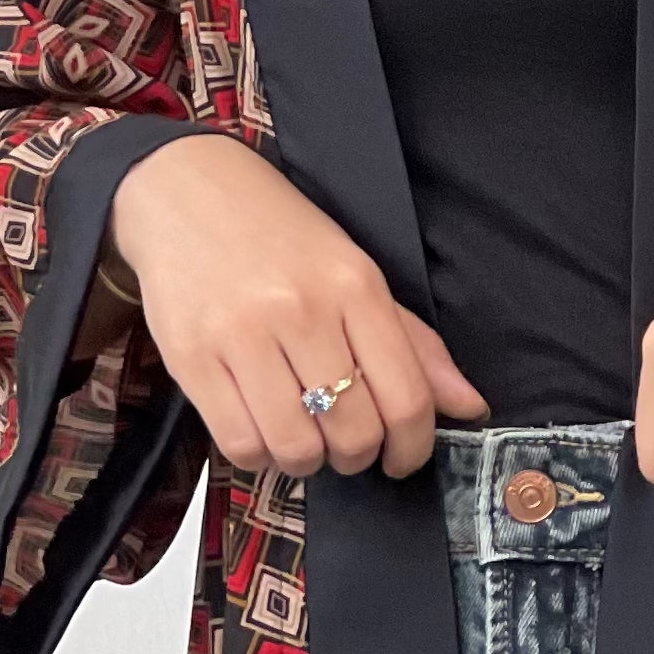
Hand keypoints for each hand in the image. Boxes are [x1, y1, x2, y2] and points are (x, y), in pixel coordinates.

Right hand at [107, 136, 484, 479]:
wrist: (184, 191)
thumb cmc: (278, 235)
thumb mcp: (355, 271)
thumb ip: (411, 343)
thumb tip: (469, 407)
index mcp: (354, 286)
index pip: (406, 397)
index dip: (413, 447)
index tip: (401, 458)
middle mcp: (301, 309)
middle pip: (353, 432)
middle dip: (357, 457)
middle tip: (346, 443)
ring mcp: (241, 334)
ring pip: (296, 447)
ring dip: (306, 462)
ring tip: (301, 437)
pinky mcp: (190, 357)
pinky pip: (239, 443)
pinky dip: (259, 456)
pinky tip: (262, 430)